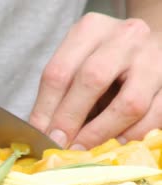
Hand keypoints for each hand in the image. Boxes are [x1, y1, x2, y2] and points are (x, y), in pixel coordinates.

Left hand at [29, 12, 161, 149]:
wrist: (148, 47)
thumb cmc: (103, 59)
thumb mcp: (78, 63)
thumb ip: (60, 93)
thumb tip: (43, 133)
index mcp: (91, 29)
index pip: (60, 71)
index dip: (46, 108)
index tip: (39, 135)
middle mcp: (125, 37)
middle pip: (92, 79)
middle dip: (71, 118)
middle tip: (59, 144)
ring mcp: (154, 58)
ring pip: (130, 102)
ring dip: (102, 133)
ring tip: (84, 150)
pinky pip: (155, 115)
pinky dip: (132, 135)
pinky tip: (114, 144)